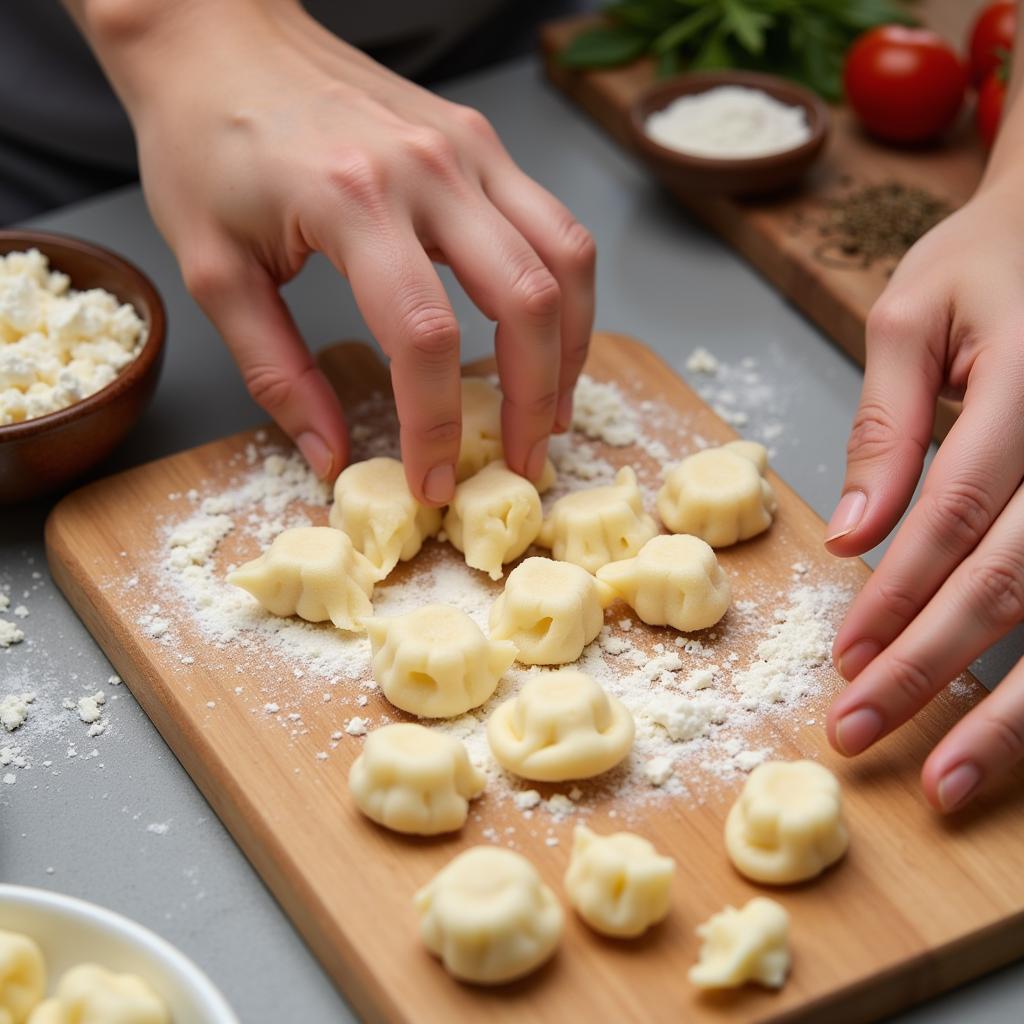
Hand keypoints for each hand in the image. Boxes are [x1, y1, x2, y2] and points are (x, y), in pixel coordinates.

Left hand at [80, 0, 593, 501]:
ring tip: (553, 410)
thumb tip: (330, 454)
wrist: (219, 37)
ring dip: (571, 349)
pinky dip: (564, 294)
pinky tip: (546, 339)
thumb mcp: (215, 271)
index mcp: (352, 200)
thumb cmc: (206, 144)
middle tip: (523, 461)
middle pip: (525, 301)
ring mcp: (469, 148)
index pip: (425, 337)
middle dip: (535, 400)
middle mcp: (429, 168)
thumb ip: (277, 372)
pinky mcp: (482, 142)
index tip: (433, 479)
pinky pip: (555, 225)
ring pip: (564, 260)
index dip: (437, 426)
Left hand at [823, 178, 1023, 811]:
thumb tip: (849, 534)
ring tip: (947, 780)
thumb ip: (885, 424)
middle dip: (934, 671)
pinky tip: (1009, 725)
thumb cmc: (990, 260)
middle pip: (1014, 582)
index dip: (898, 597)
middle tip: (859, 734)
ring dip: (1010, 709)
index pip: (957, 516)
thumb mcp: (913, 314)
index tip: (845, 661)